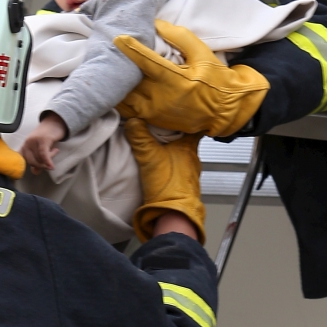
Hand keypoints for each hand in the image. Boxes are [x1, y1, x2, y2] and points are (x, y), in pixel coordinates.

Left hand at [21, 113, 67, 173]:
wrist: (55, 121)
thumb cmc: (48, 136)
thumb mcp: (41, 149)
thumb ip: (37, 159)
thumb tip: (35, 172)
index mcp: (25, 145)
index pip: (22, 159)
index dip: (26, 166)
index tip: (34, 170)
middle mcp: (27, 142)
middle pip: (31, 161)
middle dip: (40, 165)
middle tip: (49, 163)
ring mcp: (34, 140)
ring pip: (39, 158)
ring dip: (48, 160)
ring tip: (55, 151)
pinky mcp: (43, 139)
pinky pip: (43, 154)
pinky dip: (47, 162)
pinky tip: (52, 166)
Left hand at [116, 20, 269, 137]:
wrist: (226, 110)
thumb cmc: (217, 80)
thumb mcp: (204, 54)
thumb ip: (180, 38)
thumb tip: (158, 24)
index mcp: (178, 81)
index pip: (149, 63)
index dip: (132, 50)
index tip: (118, 38)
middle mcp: (164, 98)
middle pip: (132, 81)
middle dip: (118, 66)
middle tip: (106, 51)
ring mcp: (156, 111)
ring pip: (126, 96)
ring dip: (115, 83)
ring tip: (106, 68)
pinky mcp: (152, 119)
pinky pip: (128, 108)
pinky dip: (119, 96)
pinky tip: (114, 85)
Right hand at [125, 118, 204, 242]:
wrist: (173, 213)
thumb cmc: (168, 184)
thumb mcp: (149, 156)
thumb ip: (139, 137)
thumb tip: (132, 120)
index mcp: (189, 148)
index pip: (194, 127)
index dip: (186, 118)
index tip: (178, 112)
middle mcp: (193, 159)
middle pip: (186, 140)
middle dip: (175, 133)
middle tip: (161, 124)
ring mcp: (190, 173)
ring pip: (182, 154)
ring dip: (172, 149)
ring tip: (158, 142)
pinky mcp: (183, 185)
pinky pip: (177, 167)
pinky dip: (170, 162)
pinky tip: (160, 162)